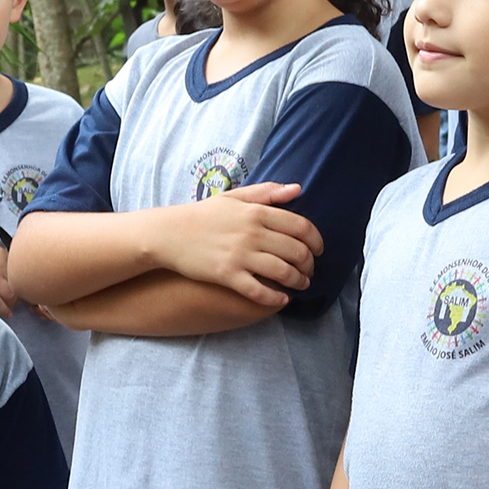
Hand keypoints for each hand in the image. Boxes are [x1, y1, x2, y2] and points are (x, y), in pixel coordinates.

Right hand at [0, 238, 15, 316]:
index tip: (22, 284)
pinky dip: (5, 310)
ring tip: (12, 305)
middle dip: (20, 292)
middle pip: (19, 282)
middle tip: (20, 297)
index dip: (22, 278)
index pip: (20, 268)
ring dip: (13, 302)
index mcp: (0, 252)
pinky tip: (7, 313)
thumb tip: (6, 269)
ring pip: (12, 294)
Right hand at [158, 180, 320, 303]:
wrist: (169, 233)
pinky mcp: (227, 275)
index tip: (319, 250)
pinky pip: (258, 291)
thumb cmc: (203, 215)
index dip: (316, 240)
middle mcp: (252, 233)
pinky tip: (281, 299)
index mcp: (256, 212)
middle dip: (309, 264)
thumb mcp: (235, 197)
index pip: (300, 226)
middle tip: (309, 270)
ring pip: (282, 272)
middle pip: (296, 251)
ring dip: (298, 281)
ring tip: (300, 285)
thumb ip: (267, 192)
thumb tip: (297, 189)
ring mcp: (240, 255)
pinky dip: (274, 298)